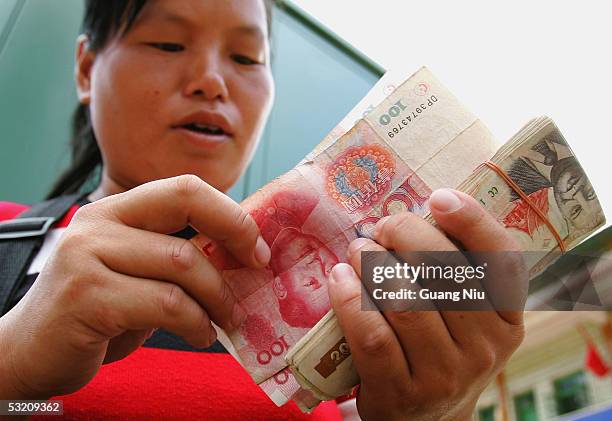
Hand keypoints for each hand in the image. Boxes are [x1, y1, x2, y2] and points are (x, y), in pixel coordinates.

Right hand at [0, 175, 269, 398]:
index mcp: (116, 210)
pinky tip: (199, 335)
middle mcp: (99, 222)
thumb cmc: (98, 312)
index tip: (257, 248)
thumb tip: (242, 254)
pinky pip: (166, 304)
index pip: (185, 188)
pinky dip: (194, 323)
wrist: (31, 351)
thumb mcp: (138, 273)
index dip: (230, 213)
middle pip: (187, 208)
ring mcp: (87, 256)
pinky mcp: (86, 296)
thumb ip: (176, 255)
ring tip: (223, 320)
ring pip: (182, 263)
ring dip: (216, 297)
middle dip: (235, 240)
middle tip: (256, 274)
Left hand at [328, 188, 525, 420]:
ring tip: (358, 251)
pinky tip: (339, 278)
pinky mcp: (402, 393)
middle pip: (444, 273)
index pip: (503, 262)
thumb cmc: (439, 349)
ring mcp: (445, 375)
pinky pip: (372, 336)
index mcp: (507, 320)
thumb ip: (451, 272)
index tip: (439, 197)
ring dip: (373, 264)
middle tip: (382, 228)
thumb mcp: (463, 317)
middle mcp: (485, 348)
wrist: (424, 418)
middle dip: (406, 235)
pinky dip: (350, 299)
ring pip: (405, 302)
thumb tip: (413, 216)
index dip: (473, 222)